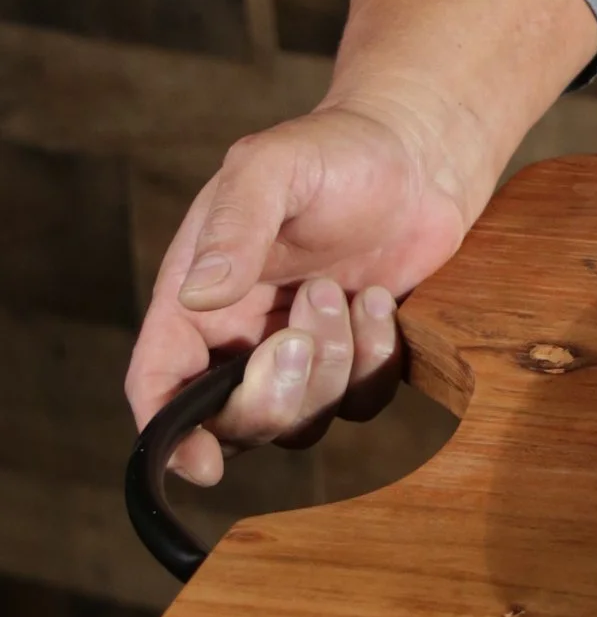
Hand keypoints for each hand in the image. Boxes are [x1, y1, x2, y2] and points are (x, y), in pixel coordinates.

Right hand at [126, 102, 474, 487]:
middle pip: (234, 421)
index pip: (158, 383)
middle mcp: (240, 335)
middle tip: (309, 316)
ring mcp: (300, 352)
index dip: (168, 437)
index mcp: (196, 297)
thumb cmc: (334, 151)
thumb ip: (236, 224)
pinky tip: (382, 300)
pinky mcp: (355, 357)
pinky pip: (360, 401)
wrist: (417, 152)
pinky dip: (375, 360)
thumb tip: (198, 293)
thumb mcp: (272, 167)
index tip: (203, 465)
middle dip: (276, 390)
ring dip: (333, 364)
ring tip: (348, 290)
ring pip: (302, 420)